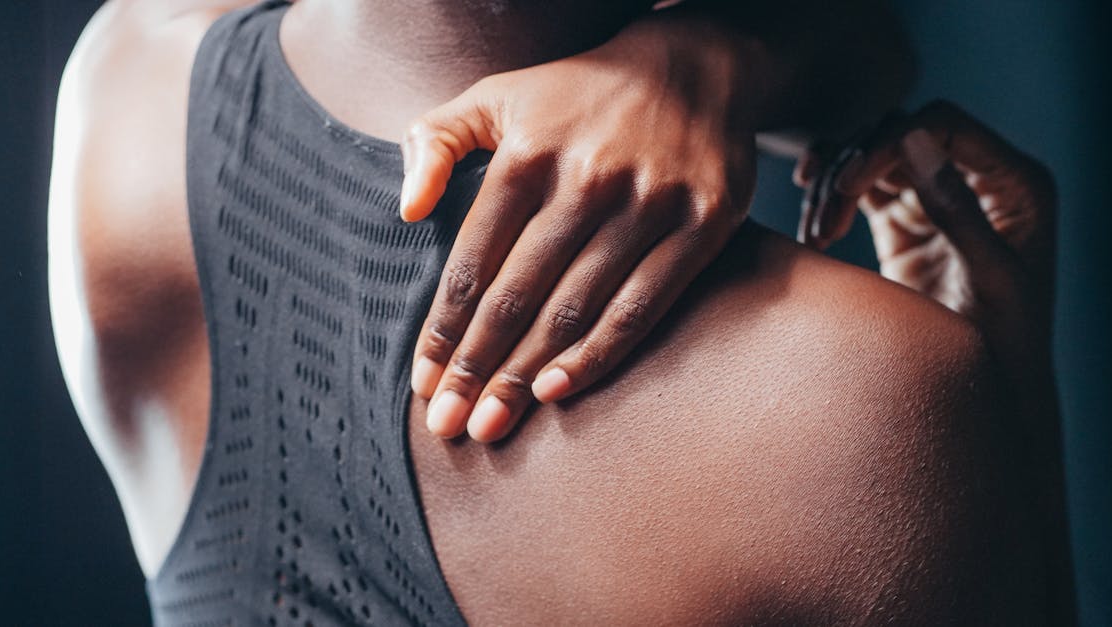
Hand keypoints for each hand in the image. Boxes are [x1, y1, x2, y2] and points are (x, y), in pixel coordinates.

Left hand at [399, 16, 757, 441]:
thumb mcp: (496, 95)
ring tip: (490, 424)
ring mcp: (648, 203)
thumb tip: (407, 211)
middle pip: (517, 294)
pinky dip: (600, 353)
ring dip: (526, 374)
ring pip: (575, 308)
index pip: (474, 258)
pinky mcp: (703, 224)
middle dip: (476, 367)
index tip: (421, 381)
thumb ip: (436, 141)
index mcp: (528, 151)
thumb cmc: (578, 94)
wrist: (695, 67)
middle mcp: (586, 179)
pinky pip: (643, 304)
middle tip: (447, 425)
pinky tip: (559, 391)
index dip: (443, 327)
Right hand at [796, 100, 1055, 378]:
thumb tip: (913, 135)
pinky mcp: (906, 219)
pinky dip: (830, 201)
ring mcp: (939, 196)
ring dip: (834, 187)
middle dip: (853, 169)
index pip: (944, 126)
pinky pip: (861, 189)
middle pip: (900, 134)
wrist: (988, 393)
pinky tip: (815, 233)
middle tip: (825, 222)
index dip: (888, 143)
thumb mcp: (989, 275)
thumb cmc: (1004, 343)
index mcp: (1015, 181)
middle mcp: (978, 178)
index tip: (846, 186)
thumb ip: (957, 206)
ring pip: (873, 157)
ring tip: (818, 237)